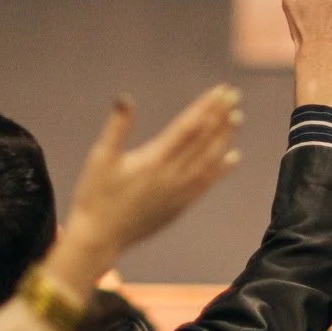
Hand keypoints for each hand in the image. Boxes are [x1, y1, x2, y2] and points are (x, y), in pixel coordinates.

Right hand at [42, 87, 244, 298]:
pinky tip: (232, 157)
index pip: (187, 128)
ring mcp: (178, 193)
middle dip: (220, 116)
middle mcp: (171, 176)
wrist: (100, 239)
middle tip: (233, 96)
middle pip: (203, 141)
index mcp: (153, 161)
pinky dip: (221, 169)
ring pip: (209, 161)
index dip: (206, 107)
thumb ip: (116, 127)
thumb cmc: (95, 196)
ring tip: (236, 118)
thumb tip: (124, 98)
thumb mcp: (100, 158)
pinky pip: (206, 184)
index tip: (220, 91)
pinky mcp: (180, 207)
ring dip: (224, 138)